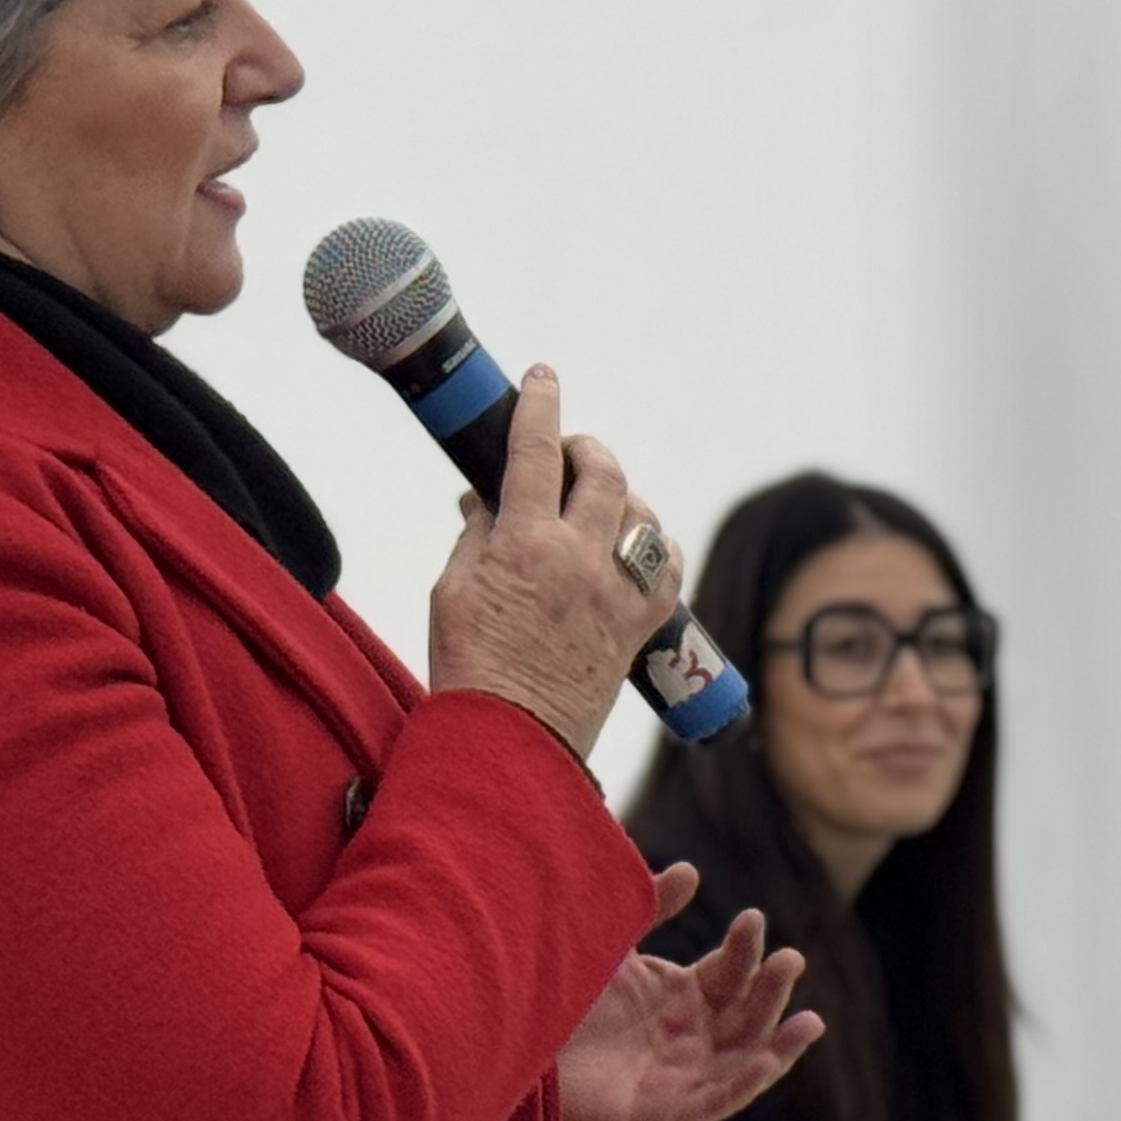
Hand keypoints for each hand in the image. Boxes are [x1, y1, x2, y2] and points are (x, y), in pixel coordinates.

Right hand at [428, 367, 686, 759]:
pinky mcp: (641, 626)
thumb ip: (478, 534)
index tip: (542, 378)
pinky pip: (667, 568)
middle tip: (567, 452)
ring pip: (643, 516)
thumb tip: (488, 500)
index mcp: (527, 544)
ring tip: (599, 500)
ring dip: (623, 496)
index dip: (540, 406)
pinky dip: (655, 547)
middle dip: (586, 449)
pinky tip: (636, 546)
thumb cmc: (471, 666)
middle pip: (604, 474)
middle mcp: (582, 559)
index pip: (537, 452)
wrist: (512, 741)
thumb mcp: (453, 588)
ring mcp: (618, 592)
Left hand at [557, 861, 823, 1120]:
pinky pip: (712, 1104)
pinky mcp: (658, 1115)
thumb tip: (692, 870)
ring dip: (779, 1044)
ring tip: (810, 1020)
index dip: (745, 949)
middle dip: (772, 991)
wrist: (500, 1048)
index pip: (728, 973)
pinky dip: (741, 1087)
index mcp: (679, 997)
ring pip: (744, 1062)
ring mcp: (677, 1078)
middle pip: (746, 1016)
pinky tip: (764, 1063)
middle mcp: (687, 1038)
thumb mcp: (606, 946)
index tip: (751, 919)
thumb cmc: (551, 997)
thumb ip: (648, 910)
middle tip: (790, 959)